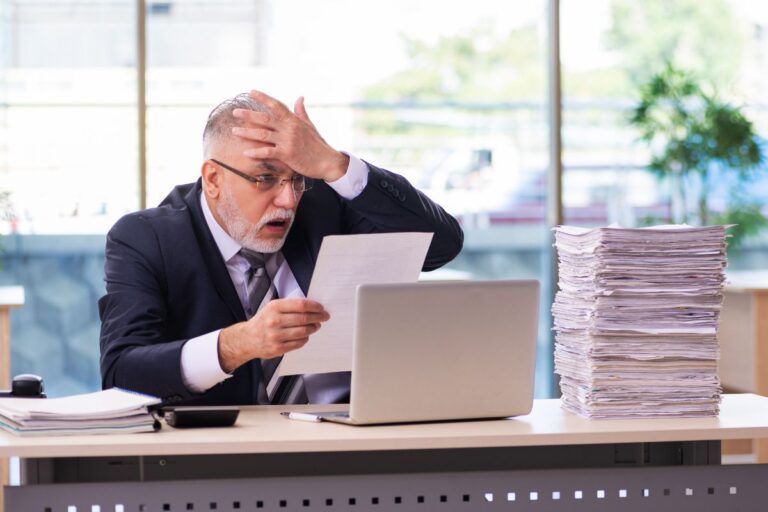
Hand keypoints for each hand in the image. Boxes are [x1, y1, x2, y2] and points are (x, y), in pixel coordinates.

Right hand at [217, 298, 329, 372]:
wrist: (247, 339)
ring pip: (303, 332)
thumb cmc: (264, 321)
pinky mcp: (277, 348)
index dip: (314, 306)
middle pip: (304, 319)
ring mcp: (275, 336)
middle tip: (324, 317)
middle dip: (318, 317)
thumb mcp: (272, 308)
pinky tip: (306, 335)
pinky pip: (298, 343)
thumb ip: (290, 306)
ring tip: (316, 326)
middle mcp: (274, 321)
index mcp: (274, 307)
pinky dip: (305, 339)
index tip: (321, 308)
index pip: (300, 305)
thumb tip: (312, 306)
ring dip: (313, 328)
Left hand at [231, 90, 349, 181]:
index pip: (276, 105)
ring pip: (262, 135)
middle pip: (265, 118)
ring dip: (247, 132)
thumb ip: (301, 112)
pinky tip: (246, 152)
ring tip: (234, 131)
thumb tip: (300, 97)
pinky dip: (256, 152)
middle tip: (235, 112)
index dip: (263, 97)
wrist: (328, 162)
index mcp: (294, 120)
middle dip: (248, 115)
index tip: (251, 91)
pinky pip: (268, 152)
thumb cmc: (318, 144)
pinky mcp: (287, 154)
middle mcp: (289, 128)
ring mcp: (288, 141)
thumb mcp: (310, 126)